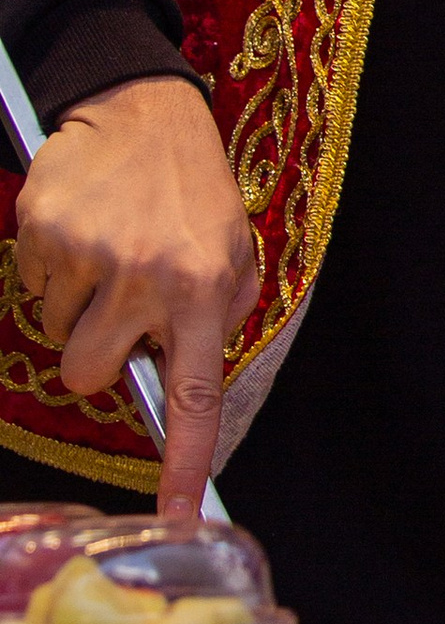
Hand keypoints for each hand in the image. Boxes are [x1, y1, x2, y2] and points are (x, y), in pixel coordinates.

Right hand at [13, 77, 259, 523]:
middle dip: (95, 355)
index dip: (185, 463)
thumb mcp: (232, 251)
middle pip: (88, 374)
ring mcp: (87, 254)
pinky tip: (83, 231)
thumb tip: (179, 378)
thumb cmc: (191, 191)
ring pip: (56, 329)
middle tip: (118, 312)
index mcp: (200, 290)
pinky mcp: (41, 229)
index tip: (179, 515)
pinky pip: (32, 285)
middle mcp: (143, 277)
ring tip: (109, 252)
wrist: (142, 108)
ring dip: (78, 303)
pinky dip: (52, 268)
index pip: (194, 396)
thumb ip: (213, 317)